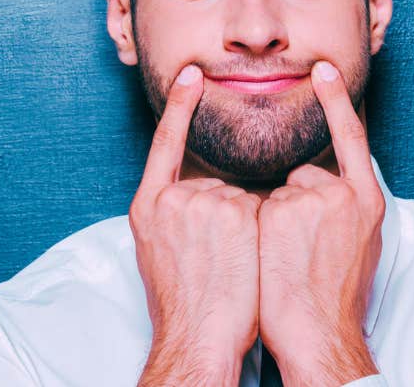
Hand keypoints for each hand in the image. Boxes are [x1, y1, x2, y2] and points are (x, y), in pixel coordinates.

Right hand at [130, 64, 262, 385]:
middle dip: (225, 216)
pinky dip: (265, 230)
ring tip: (232, 267)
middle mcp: (172, 199)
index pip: (165, 144)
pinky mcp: (236, 212)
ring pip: (243, 198)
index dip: (179, 106)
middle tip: (218, 260)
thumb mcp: (158, 252)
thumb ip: (174, 215)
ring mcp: (204, 203)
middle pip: (216, 184)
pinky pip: (263, 207)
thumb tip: (199, 199)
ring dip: (247, 227)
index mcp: (148, 206)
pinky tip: (249, 259)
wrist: (197, 338)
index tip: (190, 74)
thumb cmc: (185, 306)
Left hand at [257, 60, 385, 385]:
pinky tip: (270, 259)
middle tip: (299, 254)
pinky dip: (254, 229)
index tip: (323, 68)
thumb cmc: (332, 301)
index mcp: (368, 201)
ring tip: (285, 263)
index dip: (336, 101)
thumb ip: (343, 209)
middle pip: (303, 176)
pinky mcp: (284, 211)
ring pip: (276, 194)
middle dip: (293, 206)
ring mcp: (314, 201)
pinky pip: (255, 206)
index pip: (352, 138)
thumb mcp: (357, 246)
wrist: (319, 337)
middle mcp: (346, 195)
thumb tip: (321, 186)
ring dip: (270, 221)